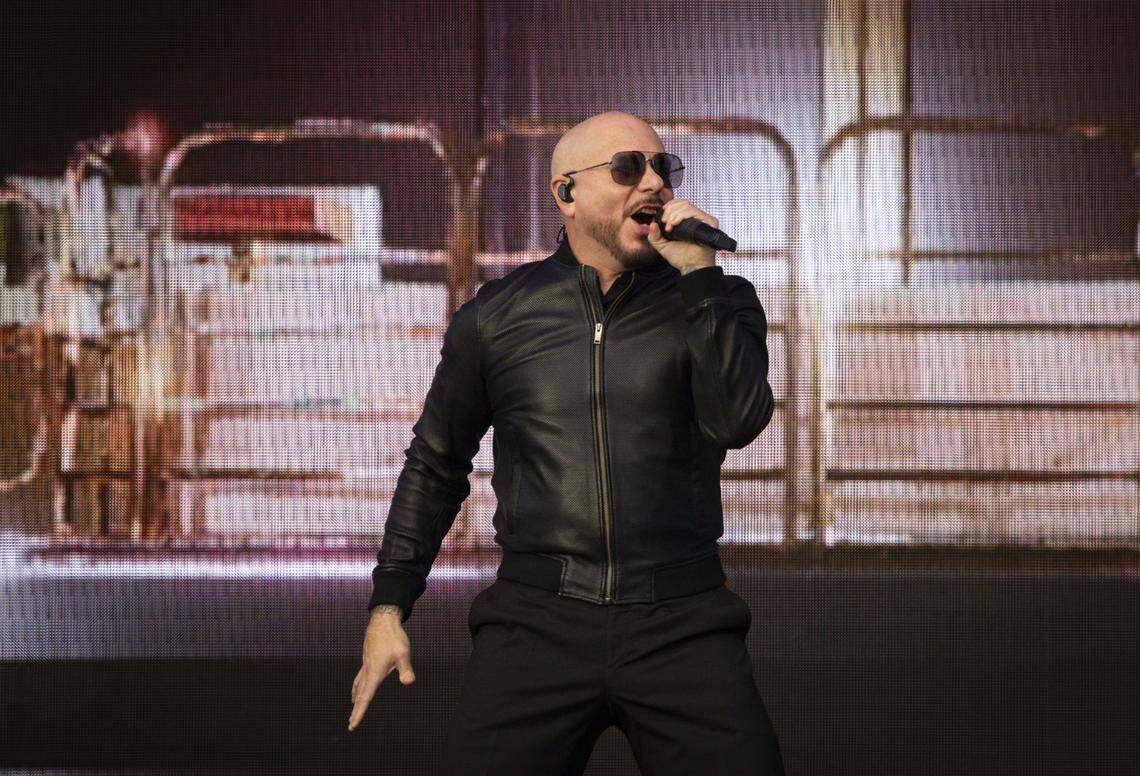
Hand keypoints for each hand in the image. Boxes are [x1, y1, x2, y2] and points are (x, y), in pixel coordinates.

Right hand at [347, 607, 415, 731]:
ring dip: (356, 696)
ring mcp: (366, 664)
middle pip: (360, 694)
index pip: (366, 697)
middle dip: (356, 710)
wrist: (382, 620)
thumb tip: (409, 682)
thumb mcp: (403, 653)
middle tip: (351, 724)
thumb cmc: (394, 637)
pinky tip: (360, 683)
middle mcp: (368, 671)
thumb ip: (406, 669)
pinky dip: (358, 684)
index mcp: (375, 673)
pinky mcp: (367, 658)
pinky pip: (360, 675)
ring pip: (359, 684)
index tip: (352, 725)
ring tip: (354, 704)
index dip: (359, 712)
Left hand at [647, 199, 717, 273]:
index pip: (678, 204)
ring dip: (674, 214)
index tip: (662, 219)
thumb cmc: (680, 258)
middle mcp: (696, 218)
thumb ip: (654, 235)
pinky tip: (675, 224)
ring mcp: (703, 220)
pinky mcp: (710, 222)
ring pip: (687, 206)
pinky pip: (695, 212)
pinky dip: (682, 215)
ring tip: (669, 226)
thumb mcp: (662, 246)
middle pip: (682, 203)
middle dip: (669, 211)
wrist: (691, 266)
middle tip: (665, 223)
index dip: (669, 207)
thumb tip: (652, 224)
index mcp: (687, 220)